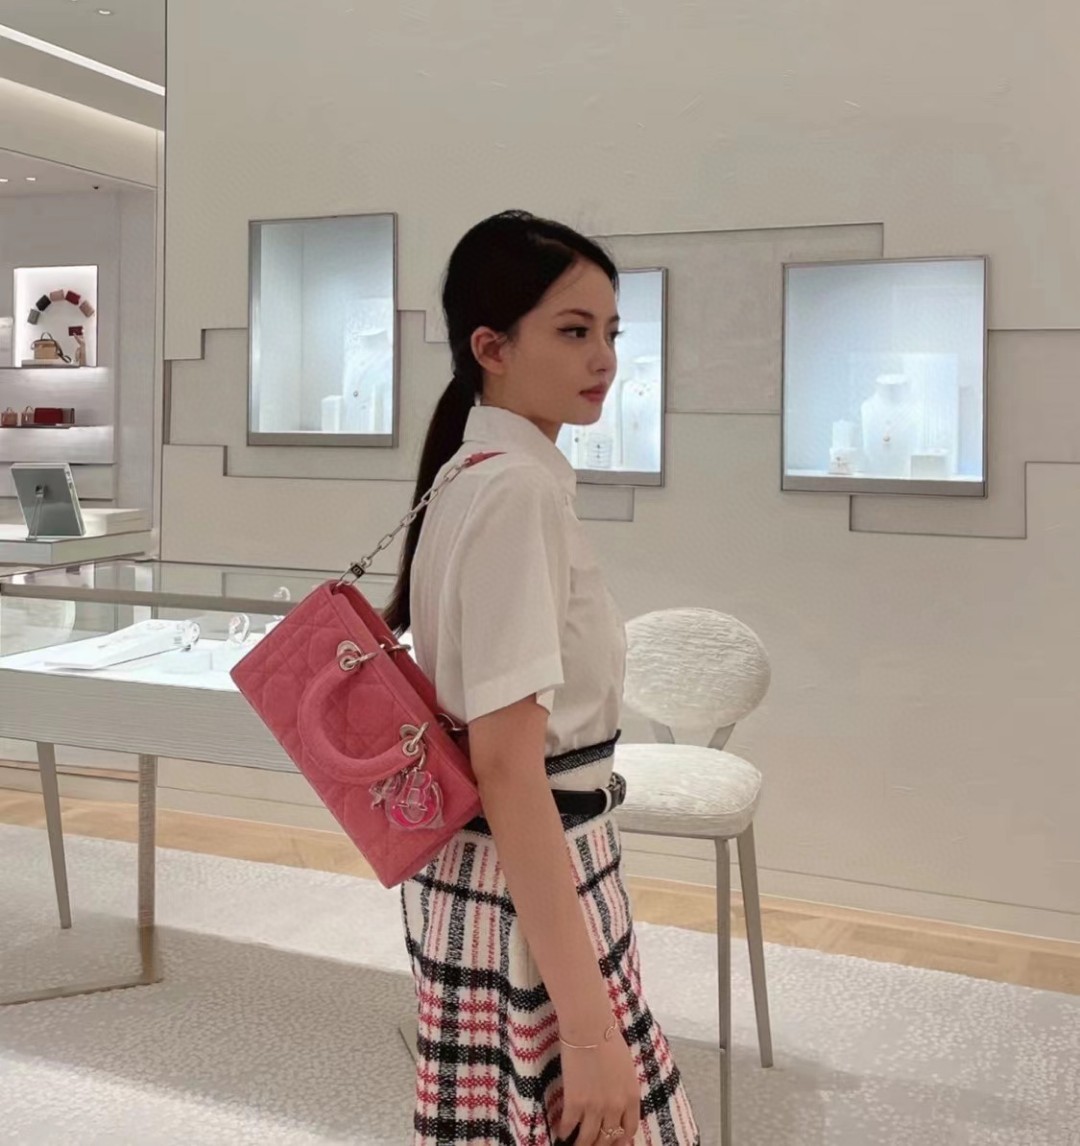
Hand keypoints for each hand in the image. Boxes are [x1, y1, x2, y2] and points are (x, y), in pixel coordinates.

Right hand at [557, 1027, 640, 1145]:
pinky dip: (564, 1132)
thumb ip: (625, 1090)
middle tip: (593, 1145)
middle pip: (608, 1138)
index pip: (629, 1130)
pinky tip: (561, 1133)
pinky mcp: (574, 1102)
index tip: (613, 1142)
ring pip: (588, 1139)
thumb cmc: (609, 1039)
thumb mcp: (627, 1068)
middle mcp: (615, 1107)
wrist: (589, 1026)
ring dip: (581, 1145)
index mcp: (631, 1097)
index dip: (620, 1140)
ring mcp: (594, 1107)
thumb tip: (618, 1105)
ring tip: (575, 1145)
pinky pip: (568, 1126)